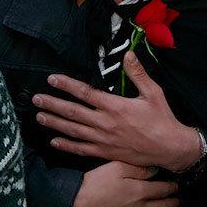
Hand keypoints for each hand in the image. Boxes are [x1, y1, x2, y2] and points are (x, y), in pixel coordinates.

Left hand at [34, 52, 203, 171]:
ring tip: (39, 117)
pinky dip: (67, 145)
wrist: (170, 148)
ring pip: (73, 130)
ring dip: (55, 123)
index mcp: (114, 106)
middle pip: (73, 112)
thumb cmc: (162, 119)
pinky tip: (54, 141)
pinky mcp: (106, 152)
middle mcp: (105, 123)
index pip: (85, 93)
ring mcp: (103, 140)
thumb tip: (128, 54)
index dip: (66, 85)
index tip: (52, 79)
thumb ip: (138, 73)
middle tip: (36, 99)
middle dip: (53, 104)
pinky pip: (82, 149)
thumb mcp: (153, 92)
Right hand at [66, 161, 178, 206]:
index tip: (177, 186)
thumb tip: (154, 170)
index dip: (171, 188)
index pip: (161, 190)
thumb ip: (138, 168)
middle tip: (177, 202)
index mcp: (139, 191)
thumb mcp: (118, 166)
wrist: (76, 204)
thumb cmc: (96, 182)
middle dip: (170, 204)